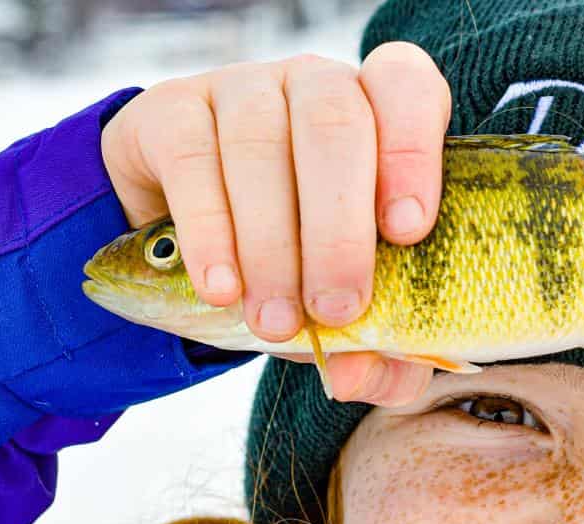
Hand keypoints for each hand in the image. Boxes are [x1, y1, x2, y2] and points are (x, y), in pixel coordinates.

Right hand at [99, 46, 451, 404]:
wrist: (193, 242)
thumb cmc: (304, 268)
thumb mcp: (354, 308)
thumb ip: (379, 347)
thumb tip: (355, 377)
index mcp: (380, 115)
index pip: (407, 89)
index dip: (412, 152)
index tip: (408, 231)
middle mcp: (315, 87)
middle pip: (334, 124)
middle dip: (339, 230)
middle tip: (337, 311)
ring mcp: (242, 88)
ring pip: (259, 145)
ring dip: (271, 246)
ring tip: (275, 321)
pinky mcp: (171, 111)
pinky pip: (191, 161)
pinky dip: (209, 234)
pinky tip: (222, 291)